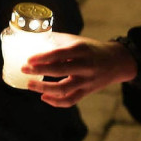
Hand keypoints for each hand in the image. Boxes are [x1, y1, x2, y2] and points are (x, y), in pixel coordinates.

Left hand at [22, 33, 137, 106]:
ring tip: (30, 84)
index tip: (28, 59)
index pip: (60, 54)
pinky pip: (70, 100)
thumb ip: (57, 41)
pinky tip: (44, 97)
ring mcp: (87, 81)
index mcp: (81, 50)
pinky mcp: (87, 92)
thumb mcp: (77, 41)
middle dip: (39, 71)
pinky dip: (56, 102)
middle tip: (24, 69)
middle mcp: (85, 66)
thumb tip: (33, 39)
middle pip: (59, 71)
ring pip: (63, 89)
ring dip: (44, 88)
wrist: (116, 61)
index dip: (43, 57)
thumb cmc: (91, 49)